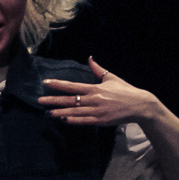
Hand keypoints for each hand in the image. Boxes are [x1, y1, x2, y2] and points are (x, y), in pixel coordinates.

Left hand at [41, 58, 159, 127]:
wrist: (139, 105)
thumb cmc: (125, 91)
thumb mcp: (111, 78)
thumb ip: (98, 70)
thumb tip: (89, 58)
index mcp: (95, 88)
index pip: (72, 85)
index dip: (58, 84)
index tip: (45, 83)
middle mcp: (94, 99)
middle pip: (70, 99)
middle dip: (53, 100)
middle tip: (39, 100)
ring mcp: (97, 111)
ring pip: (74, 112)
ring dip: (60, 112)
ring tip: (48, 113)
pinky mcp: (101, 121)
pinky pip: (84, 121)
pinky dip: (73, 120)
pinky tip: (63, 120)